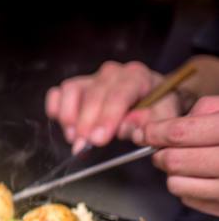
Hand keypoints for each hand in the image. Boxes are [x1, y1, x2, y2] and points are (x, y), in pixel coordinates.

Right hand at [45, 61, 180, 152]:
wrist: (152, 97)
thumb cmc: (157, 107)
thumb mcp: (164, 115)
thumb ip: (150, 121)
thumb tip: (128, 127)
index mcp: (137, 76)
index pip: (119, 94)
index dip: (107, 118)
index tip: (98, 139)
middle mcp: (112, 73)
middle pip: (93, 94)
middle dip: (86, 123)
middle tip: (83, 146)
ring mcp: (91, 78)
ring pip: (71, 90)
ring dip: (69, 117)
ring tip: (75, 138)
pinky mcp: (76, 86)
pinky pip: (58, 92)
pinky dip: (56, 108)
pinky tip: (63, 125)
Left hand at [134, 96, 218, 215]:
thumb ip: (204, 111)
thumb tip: (165, 127)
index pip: (181, 133)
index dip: (156, 133)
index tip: (145, 133)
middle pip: (176, 162)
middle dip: (161, 155)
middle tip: (161, 151)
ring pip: (178, 185)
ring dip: (173, 174)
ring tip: (183, 165)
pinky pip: (192, 201)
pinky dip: (189, 190)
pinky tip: (200, 179)